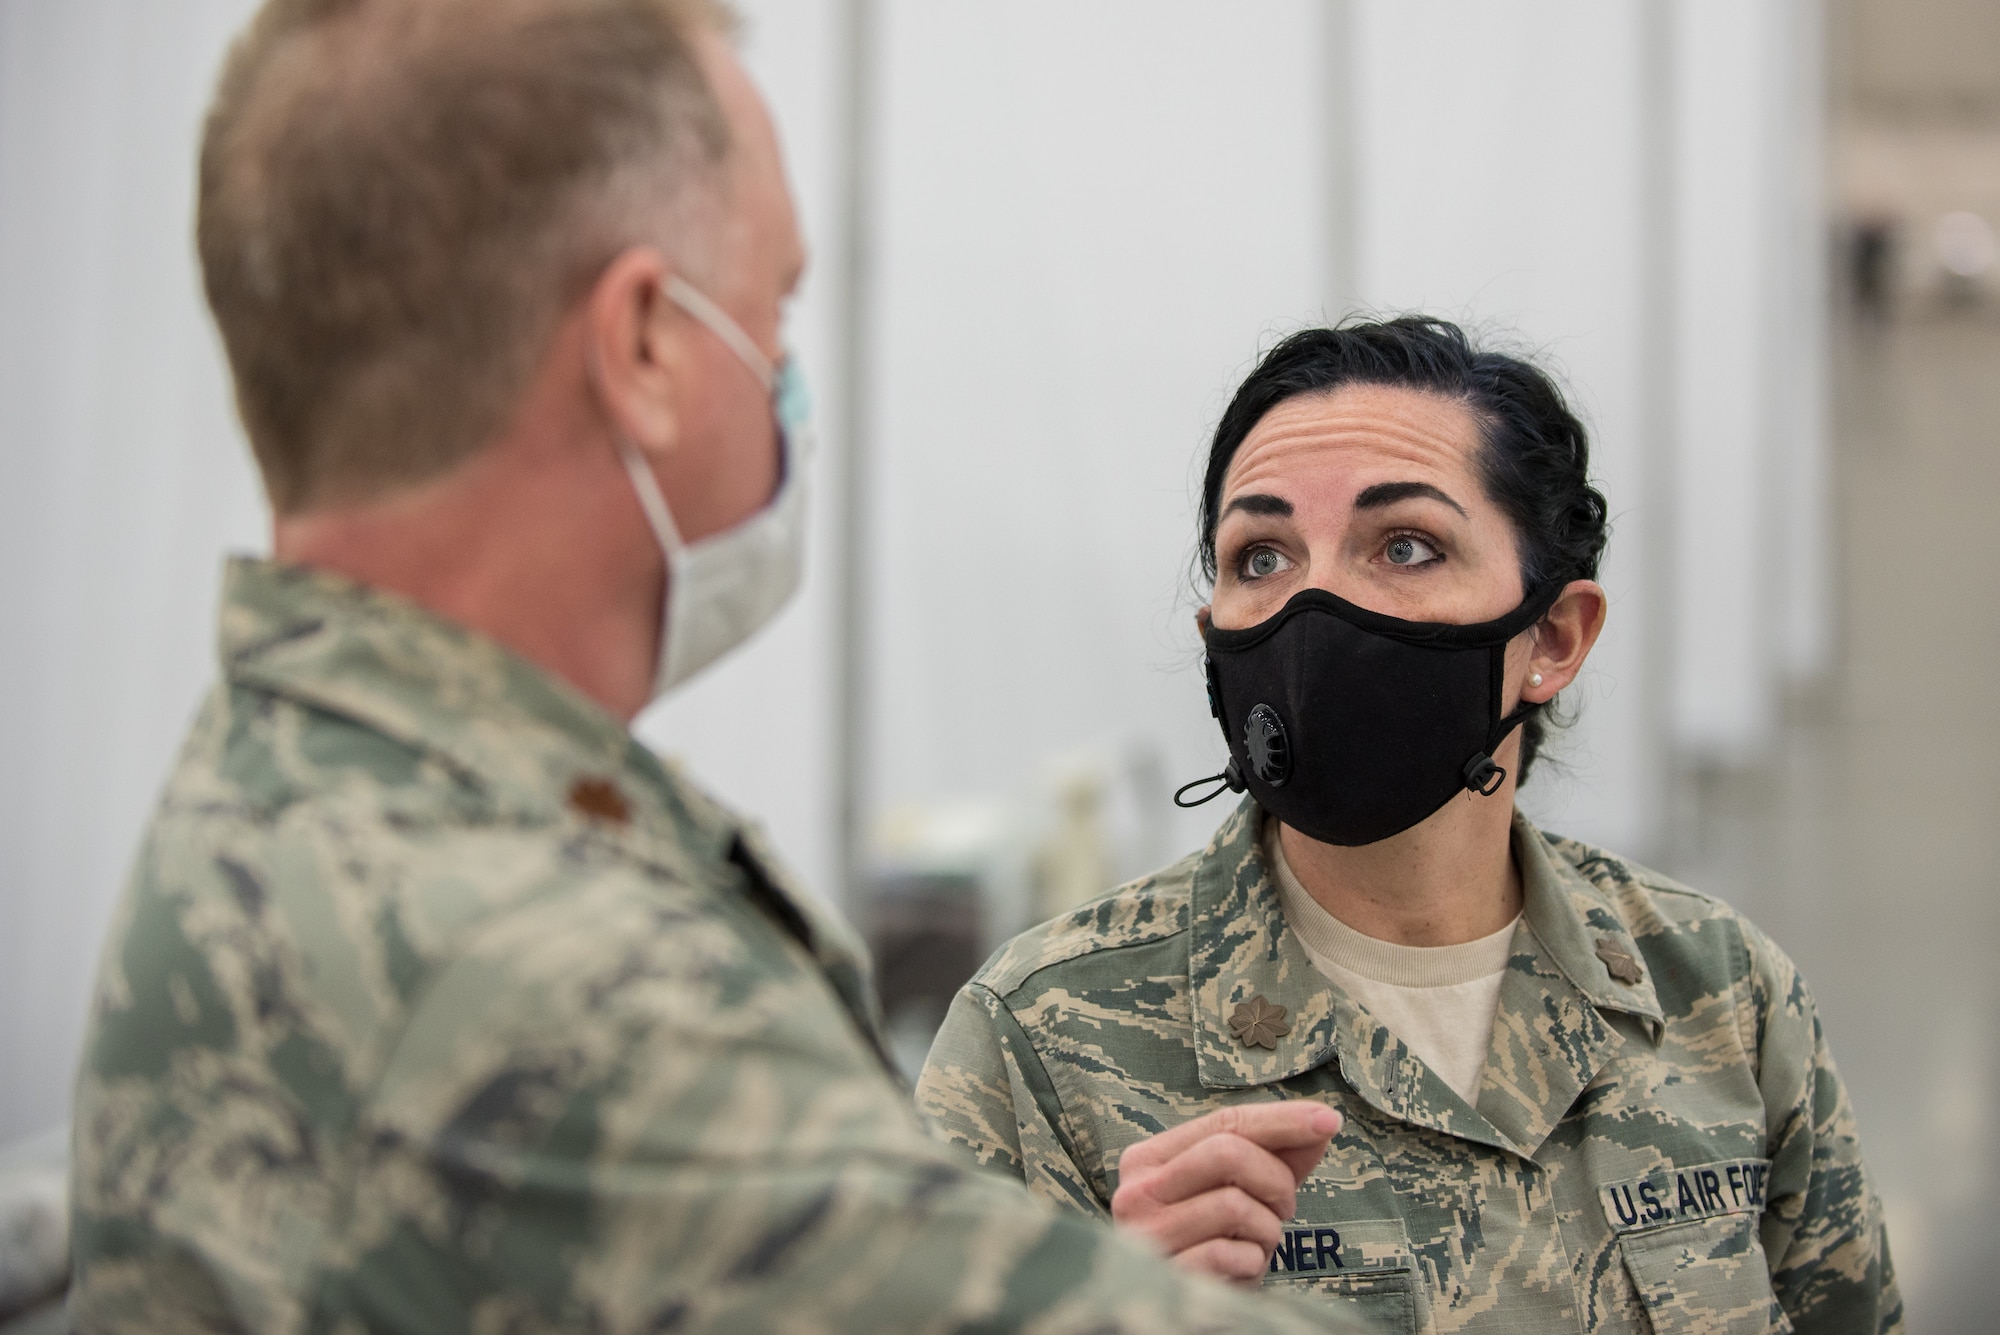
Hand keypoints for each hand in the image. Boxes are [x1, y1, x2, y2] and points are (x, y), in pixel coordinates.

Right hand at [1109, 1101, 1341, 1283]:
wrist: (1182, 1312)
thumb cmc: (1213, 1242)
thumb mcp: (1241, 1192)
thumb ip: (1276, 1156)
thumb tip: (1322, 1120)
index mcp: (1148, 1160)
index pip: (1223, 1122)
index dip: (1281, 1120)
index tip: (1329, 1121)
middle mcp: (1136, 1192)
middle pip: (1228, 1153)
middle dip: (1275, 1180)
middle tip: (1282, 1208)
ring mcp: (1147, 1236)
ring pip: (1235, 1205)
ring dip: (1266, 1229)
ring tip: (1255, 1244)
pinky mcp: (1166, 1275)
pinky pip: (1232, 1254)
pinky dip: (1252, 1260)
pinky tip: (1240, 1267)